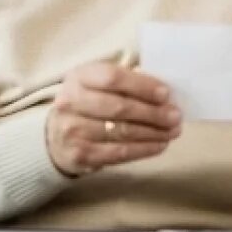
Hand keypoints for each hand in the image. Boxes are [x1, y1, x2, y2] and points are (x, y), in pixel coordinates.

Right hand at [46, 61, 181, 176]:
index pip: (113, 77)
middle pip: (119, 107)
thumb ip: (126, 83)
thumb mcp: (98, 84)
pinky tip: (160, 145)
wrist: (56, 137)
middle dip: (153, 113)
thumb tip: (165, 93)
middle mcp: (70, 101)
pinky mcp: (80, 155)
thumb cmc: (88, 104)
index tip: (166, 94)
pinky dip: (144, 149)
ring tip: (173, 131)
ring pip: (122, 132)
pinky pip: (119, 153)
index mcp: (79, 76)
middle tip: (175, 116)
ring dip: (153, 132)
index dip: (142, 86)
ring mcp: (73, 130)